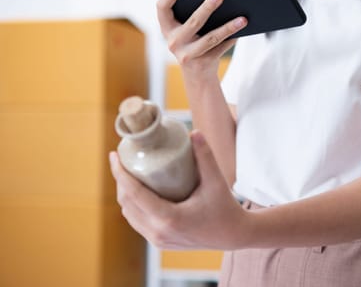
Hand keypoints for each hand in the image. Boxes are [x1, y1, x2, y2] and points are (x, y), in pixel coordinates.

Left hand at [109, 130, 249, 249]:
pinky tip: (137, 190)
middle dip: (120, 180)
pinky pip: (137, 222)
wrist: (233, 235)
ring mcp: (157, 240)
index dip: (120, 173)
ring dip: (124, 193)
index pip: (134, 194)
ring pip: (129, 214)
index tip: (114, 155)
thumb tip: (193, 132)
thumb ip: (204, 156)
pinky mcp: (159, 242)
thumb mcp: (215, 181)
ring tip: (128, 172)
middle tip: (122, 159)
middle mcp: (158, 232)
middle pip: (127, 203)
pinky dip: (133, 205)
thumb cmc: (225, 207)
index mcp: (169, 218)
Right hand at [157, 0, 246, 77]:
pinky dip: (232, 39)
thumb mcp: (186, 32)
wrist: (196, 76)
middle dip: (207, 8)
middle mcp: (174, 42)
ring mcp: (188, 55)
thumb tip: (219, 0)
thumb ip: (193, 16)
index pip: (162, 7)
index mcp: (167, 29)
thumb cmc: (193, 45)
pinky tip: (242, 30)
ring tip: (243, 18)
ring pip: (211, 38)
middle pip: (193, 22)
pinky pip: (221, 48)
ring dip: (229, 27)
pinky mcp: (203, 63)